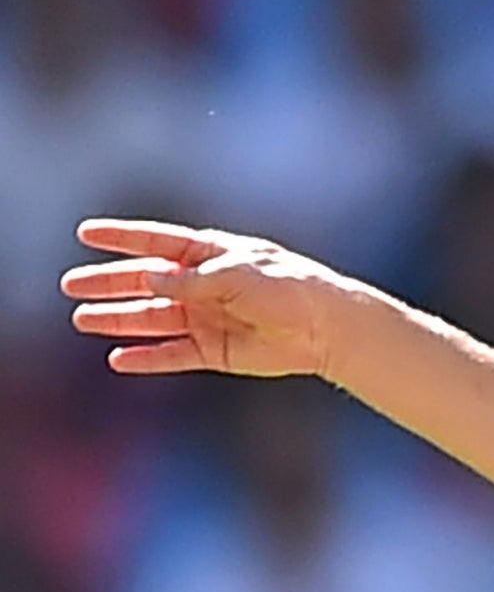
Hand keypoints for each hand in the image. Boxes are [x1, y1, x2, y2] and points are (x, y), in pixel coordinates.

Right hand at [62, 220, 342, 377]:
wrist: (326, 328)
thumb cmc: (288, 289)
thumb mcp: (238, 275)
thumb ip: (192, 280)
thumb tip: (149, 280)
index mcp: (212, 256)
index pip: (158, 243)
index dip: (122, 238)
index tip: (85, 232)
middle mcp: (205, 286)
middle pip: (146, 283)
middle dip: (108, 283)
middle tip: (70, 285)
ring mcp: (207, 319)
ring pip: (152, 319)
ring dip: (118, 320)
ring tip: (82, 319)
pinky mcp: (215, 351)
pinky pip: (172, 355)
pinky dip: (147, 358)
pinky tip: (118, 359)